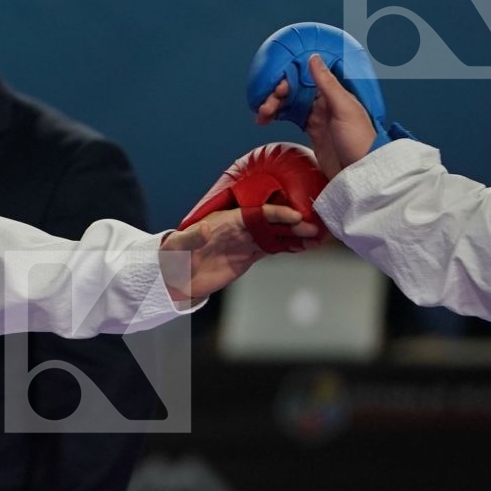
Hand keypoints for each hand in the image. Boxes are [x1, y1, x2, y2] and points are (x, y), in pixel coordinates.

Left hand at [159, 203, 319, 301]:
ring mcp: (245, 242)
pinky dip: (288, 247)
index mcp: (225, 220)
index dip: (276, 214)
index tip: (294, 216)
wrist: (175, 277)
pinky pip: (272, 249)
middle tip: (314, 228)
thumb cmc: (174, 257)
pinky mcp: (247, 256)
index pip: (256, 213)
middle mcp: (239, 228)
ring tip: (316, 238)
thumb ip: (192, 238)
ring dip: (295, 235)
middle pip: (271, 223)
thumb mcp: (179, 246)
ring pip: (275, 235)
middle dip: (293, 224)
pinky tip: (303, 247)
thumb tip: (204, 229)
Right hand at [255, 53, 376, 178]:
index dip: (288, 78)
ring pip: (289, 103)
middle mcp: (325, 101)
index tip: (276, 86)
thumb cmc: (360, 140)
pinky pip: (291, 118)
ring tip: (262, 115)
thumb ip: (327, 84)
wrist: (359, 172)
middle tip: (265, 106)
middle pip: (294, 90)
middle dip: (276, 95)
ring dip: (274, 106)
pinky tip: (267, 119)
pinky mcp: (312, 130)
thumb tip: (314, 58)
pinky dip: (277, 117)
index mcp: (334, 92)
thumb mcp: (344, 108)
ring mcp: (318, 116)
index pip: (306, 77)